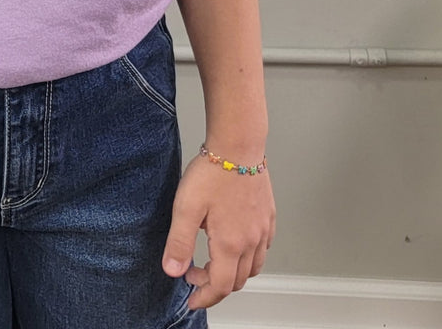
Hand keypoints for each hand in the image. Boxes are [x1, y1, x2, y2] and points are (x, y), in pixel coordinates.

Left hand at [162, 151, 275, 309]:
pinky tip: (235, 242)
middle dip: (215, 284)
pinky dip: (249, 256)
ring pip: (253, 267)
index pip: (221, 286)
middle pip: (238, 281)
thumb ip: (179, 242)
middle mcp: (252, 241)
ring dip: (234, 272)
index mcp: (230, 244)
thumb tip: (173, 271)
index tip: (191, 298)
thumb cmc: (213, 172)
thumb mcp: (186, 207)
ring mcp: (263, 229)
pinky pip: (263, 248)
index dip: (205, 298)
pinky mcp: (268, 215)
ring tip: (213, 260)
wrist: (238, 144)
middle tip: (194, 273)